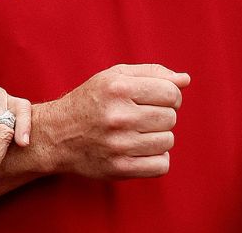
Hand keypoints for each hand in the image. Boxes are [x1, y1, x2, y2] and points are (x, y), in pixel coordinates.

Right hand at [38, 64, 190, 178]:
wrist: (56, 134)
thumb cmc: (89, 101)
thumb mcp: (113, 77)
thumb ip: (151, 73)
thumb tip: (186, 80)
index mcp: (118, 88)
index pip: (171, 93)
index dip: (169, 96)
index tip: (155, 100)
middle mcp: (118, 115)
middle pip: (171, 117)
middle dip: (161, 116)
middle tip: (141, 117)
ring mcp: (119, 144)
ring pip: (168, 141)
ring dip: (157, 137)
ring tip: (137, 133)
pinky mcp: (120, 168)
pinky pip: (162, 165)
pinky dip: (155, 159)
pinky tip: (139, 150)